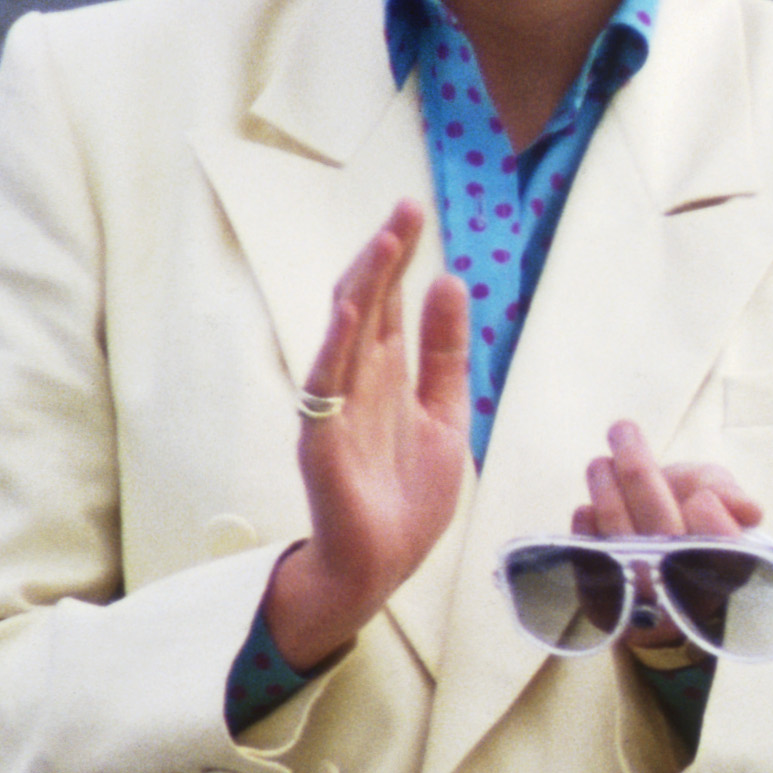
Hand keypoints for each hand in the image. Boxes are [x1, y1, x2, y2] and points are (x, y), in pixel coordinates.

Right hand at [263, 203, 470, 669]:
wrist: (382, 563)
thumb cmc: (408, 495)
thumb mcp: (446, 414)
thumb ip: (446, 354)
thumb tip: (451, 282)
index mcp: (388, 375)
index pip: (392, 303)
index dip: (402, 258)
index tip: (416, 212)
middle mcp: (358, 381)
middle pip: (367, 305)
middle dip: (385, 257)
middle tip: (405, 209)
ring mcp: (336, 405)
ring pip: (346, 332)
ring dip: (364, 285)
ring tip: (385, 241)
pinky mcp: (321, 436)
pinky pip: (326, 382)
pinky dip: (336, 344)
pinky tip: (348, 310)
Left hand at [572, 421, 763, 659]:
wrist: (654, 566)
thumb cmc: (688, 522)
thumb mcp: (714, 498)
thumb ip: (727, 491)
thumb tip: (749, 511)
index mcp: (726, 568)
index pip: (723, 548)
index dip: (714, 525)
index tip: (701, 498)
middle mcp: (686, 592)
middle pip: (662, 530)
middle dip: (640, 475)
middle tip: (622, 431)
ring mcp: (642, 601)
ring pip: (621, 540)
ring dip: (606, 494)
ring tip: (599, 464)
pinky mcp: (605, 604)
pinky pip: (591, 566)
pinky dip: (587, 535)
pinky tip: (586, 511)